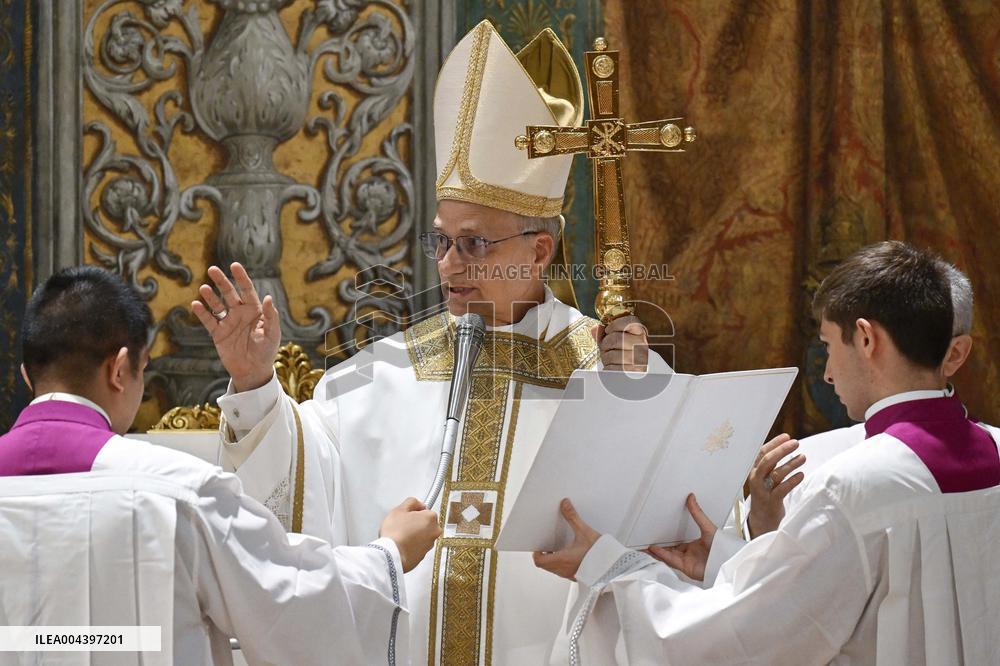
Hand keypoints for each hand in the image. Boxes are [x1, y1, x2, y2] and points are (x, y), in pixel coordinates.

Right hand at [191, 263, 280, 391]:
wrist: (253, 371)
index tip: (234, 265)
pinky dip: (202, 313)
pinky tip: (196, 304)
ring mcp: (228, 322)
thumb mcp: (272, 333)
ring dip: (210, 296)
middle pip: (229, 293)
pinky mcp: (218, 334)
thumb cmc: (267, 351)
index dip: (241, 277)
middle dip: (221, 281)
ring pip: (217, 305)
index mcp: (255, 310)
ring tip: (204, 288)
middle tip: (212, 269)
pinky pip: (209, 321)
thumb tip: (268, 297)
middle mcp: (240, 313)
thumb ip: (271, 316)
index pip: (247, 290)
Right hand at [379, 497, 440, 572]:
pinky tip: (402, 544)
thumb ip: (411, 502)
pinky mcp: (423, 556)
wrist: (391, 555)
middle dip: (416, 523)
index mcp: (431, 518)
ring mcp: (429, 545)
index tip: (406, 515)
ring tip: (400, 535)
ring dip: (414, 534)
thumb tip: (417, 503)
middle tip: (402, 524)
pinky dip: (412, 545)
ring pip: (423, 535)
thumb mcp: (399, 509)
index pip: (425, 510)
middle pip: (426, 523)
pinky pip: (418, 546)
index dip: (414, 512)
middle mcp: (434, 532)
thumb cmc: (395, 533)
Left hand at [533, 499, 599, 580]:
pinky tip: (571, 555)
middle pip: (545, 565)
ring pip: (554, 570)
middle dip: (544, 555)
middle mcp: (564, 570)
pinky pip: (564, 572)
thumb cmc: (600, 554)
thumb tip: (565, 505)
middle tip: (547, 545)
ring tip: (558, 549)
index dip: (536, 552)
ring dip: (553, 560)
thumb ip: (572, 517)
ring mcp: (571, 575)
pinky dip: (563, 564)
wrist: (613, 567)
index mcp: (561, 560)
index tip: (539, 544)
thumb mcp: (584, 532)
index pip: (539, 561)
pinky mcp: (579, 576)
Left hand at [592, 315, 649, 371]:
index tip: (608, 330)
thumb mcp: (612, 341)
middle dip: (605, 344)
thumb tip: (596, 329)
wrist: (628, 374)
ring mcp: (640, 360)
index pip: (630, 322)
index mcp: (640, 333)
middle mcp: (642, 345)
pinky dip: (607, 368)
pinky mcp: (633, 373)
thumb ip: (604, 334)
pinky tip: (612, 367)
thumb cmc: (620, 355)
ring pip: (612, 355)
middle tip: (606, 348)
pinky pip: (611, 368)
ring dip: (605, 357)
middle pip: (616, 338)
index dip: (615, 324)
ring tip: (609, 359)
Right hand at [646, 494, 715, 581]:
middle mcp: (689, 553)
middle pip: (669, 549)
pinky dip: (662, 555)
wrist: (726, 561)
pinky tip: (654, 550)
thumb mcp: (707, 527)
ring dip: (656, 552)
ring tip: (644, 546)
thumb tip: (692, 498)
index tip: (656, 532)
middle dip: (657, 546)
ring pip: (667, 556)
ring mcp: (686, 561)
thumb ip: (697, 514)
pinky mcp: (685, 568)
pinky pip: (671, 560)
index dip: (666, 538)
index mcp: (694, 544)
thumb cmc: (722, 547)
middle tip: (646, 541)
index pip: (676, 541)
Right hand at [746, 434, 805, 537]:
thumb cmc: (766, 495)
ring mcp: (763, 491)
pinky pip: (783, 489)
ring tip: (803, 457)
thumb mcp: (765, 478)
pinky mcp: (771, 501)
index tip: (787, 436)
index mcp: (754, 471)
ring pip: (776, 474)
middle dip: (782, 450)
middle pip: (768, 461)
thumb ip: (771, 465)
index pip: (762, 453)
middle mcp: (756, 479)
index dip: (774, 443)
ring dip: (791, 464)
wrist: (761, 520)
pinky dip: (793, 481)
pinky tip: (801, 475)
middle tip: (796, 443)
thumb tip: (784, 446)